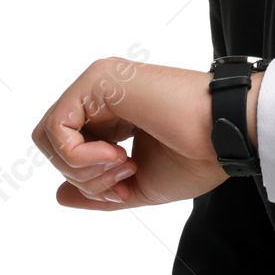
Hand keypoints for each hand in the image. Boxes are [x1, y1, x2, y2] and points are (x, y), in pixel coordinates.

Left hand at [30, 57, 258, 209]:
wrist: (224, 133)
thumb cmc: (195, 156)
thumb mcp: (138, 185)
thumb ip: (98, 190)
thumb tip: (59, 195)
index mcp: (113, 111)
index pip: (69, 149)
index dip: (89, 180)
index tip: (127, 185)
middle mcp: (101, 92)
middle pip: (52, 143)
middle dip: (82, 176)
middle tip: (124, 177)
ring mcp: (99, 82)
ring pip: (49, 136)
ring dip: (82, 169)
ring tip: (125, 166)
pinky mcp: (98, 80)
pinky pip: (56, 127)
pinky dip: (78, 156)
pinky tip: (118, 155)